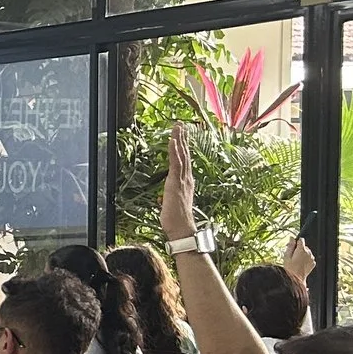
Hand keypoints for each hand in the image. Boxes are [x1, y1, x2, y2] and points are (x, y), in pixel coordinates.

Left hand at [160, 129, 197, 243]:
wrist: (181, 228)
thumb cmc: (177, 220)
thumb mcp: (172, 204)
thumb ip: (170, 197)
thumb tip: (165, 198)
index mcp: (186, 182)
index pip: (185, 161)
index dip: (184, 148)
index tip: (182, 136)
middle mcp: (186, 178)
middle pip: (185, 154)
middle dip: (183, 139)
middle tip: (181, 125)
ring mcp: (182, 179)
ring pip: (181, 155)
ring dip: (179, 140)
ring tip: (178, 127)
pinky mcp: (175, 182)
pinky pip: (175, 163)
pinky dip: (174, 151)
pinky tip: (173, 141)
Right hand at [281, 233, 315, 282]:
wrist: (296, 279)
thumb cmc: (290, 268)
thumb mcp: (286, 256)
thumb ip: (290, 246)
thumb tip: (291, 238)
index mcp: (301, 250)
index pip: (301, 240)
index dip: (296, 242)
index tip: (293, 245)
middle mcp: (308, 253)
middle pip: (304, 246)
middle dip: (299, 249)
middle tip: (292, 255)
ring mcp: (311, 258)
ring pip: (307, 252)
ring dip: (303, 254)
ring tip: (296, 261)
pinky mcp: (313, 263)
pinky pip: (310, 258)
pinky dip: (306, 259)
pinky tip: (300, 264)